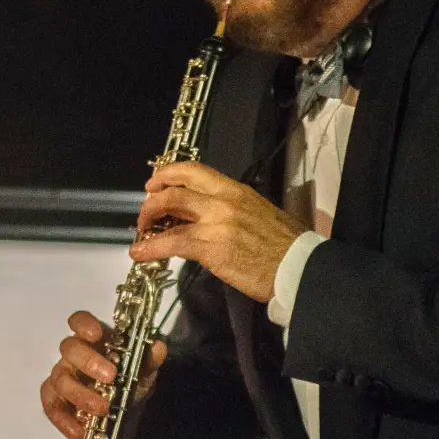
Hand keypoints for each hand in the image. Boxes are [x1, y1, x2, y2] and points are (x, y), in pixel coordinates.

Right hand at [40, 310, 166, 438]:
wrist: (124, 420)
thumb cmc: (130, 386)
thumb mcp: (144, 374)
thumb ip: (148, 360)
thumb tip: (157, 347)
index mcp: (95, 342)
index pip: (79, 322)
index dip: (83, 324)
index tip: (96, 334)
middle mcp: (74, 356)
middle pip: (69, 348)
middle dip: (88, 362)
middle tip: (110, 377)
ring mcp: (62, 377)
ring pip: (60, 379)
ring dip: (80, 394)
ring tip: (102, 409)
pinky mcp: (55, 400)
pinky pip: (51, 406)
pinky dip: (63, 420)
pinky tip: (79, 432)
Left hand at [128, 162, 306, 302]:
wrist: (298, 267)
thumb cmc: (283, 245)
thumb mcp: (258, 212)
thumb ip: (231, 209)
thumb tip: (207, 213)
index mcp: (235, 190)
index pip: (194, 170)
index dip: (168, 174)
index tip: (154, 183)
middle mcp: (223, 201)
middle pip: (175, 189)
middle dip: (152, 200)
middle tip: (145, 213)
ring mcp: (216, 224)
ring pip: (170, 211)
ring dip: (147, 221)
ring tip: (140, 233)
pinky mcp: (211, 248)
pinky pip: (172, 243)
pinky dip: (151, 248)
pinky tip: (140, 254)